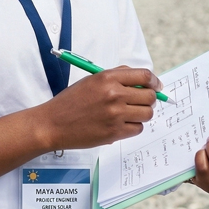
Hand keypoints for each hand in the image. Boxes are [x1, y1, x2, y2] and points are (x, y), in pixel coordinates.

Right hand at [36, 67, 160, 149]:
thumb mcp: (91, 81)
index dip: (154, 82)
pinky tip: (120, 124)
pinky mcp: (115, 132)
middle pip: (149, 97)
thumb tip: (140, 80)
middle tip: (141, 102)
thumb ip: (115, 77)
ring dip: (141, 114)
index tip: (156, 86)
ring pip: (147, 114)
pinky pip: (137, 128)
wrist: (53, 123)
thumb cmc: (70, 101)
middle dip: (149, 99)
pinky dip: (133, 126)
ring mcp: (115, 115)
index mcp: (107, 78)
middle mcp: (114, 94)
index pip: (144, 76)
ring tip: (128, 113)